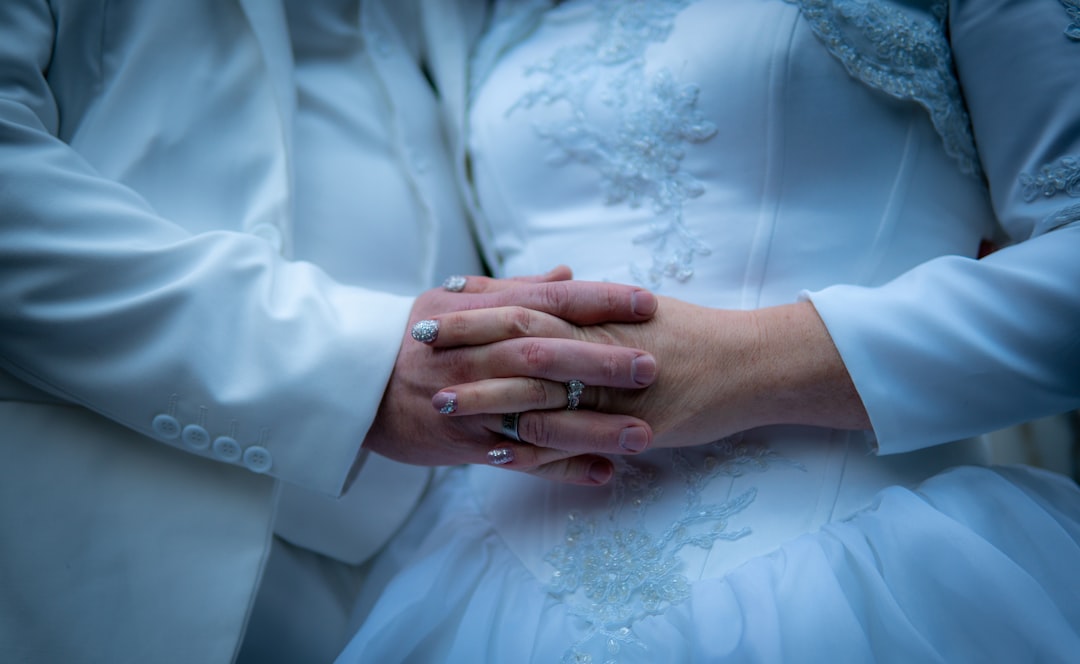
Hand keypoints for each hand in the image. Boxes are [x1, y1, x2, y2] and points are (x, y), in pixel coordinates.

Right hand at [362, 267, 658, 484]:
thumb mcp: (451, 300)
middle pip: (544, 354)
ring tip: (643, 434)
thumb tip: (568, 272)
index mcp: (477, 311)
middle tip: (652, 367)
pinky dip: (560, 468)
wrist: (352, 386)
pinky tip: (603, 473)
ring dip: (591, 426)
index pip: (546, 300)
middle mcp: (475, 353)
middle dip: (600, 360)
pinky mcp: (463, 444)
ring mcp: (468, 401)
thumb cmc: (410, 337)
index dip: (597, 300)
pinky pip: (517, 458)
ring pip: (535, 412)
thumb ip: (513, 289)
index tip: (646, 302)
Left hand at [427, 296, 870, 448]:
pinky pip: (573, 438)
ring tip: (440, 403)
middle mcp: (600, 341)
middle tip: (418, 343)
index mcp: (599, 311)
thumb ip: (590, 304)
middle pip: (519, 337)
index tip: (439, 297)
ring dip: (484, 397)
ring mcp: (613, 384)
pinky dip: (530, 446)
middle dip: (465, 340)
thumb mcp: (638, 311)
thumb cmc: (694, 335)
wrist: (751, 363)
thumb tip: (551, 286)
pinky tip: (495, 453)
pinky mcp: (630, 424)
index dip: (480, 301)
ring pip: (536, 390)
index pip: (529, 299)